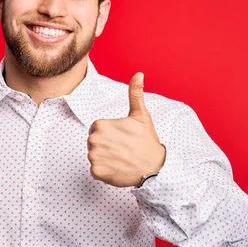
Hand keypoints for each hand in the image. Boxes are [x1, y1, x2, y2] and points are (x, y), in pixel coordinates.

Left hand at [87, 72, 165, 186]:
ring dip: (105, 159)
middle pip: (94, 143)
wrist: (154, 168)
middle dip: (106, 146)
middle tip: (123, 149)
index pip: (97, 129)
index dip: (110, 134)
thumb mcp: (140, 115)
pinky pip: (96, 171)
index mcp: (100, 125)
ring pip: (95, 156)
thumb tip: (138, 74)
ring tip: (121, 159)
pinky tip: (118, 168)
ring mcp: (94, 157)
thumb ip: (135, 94)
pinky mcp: (96, 172)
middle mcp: (93, 140)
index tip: (122, 138)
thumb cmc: (146, 141)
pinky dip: (105, 171)